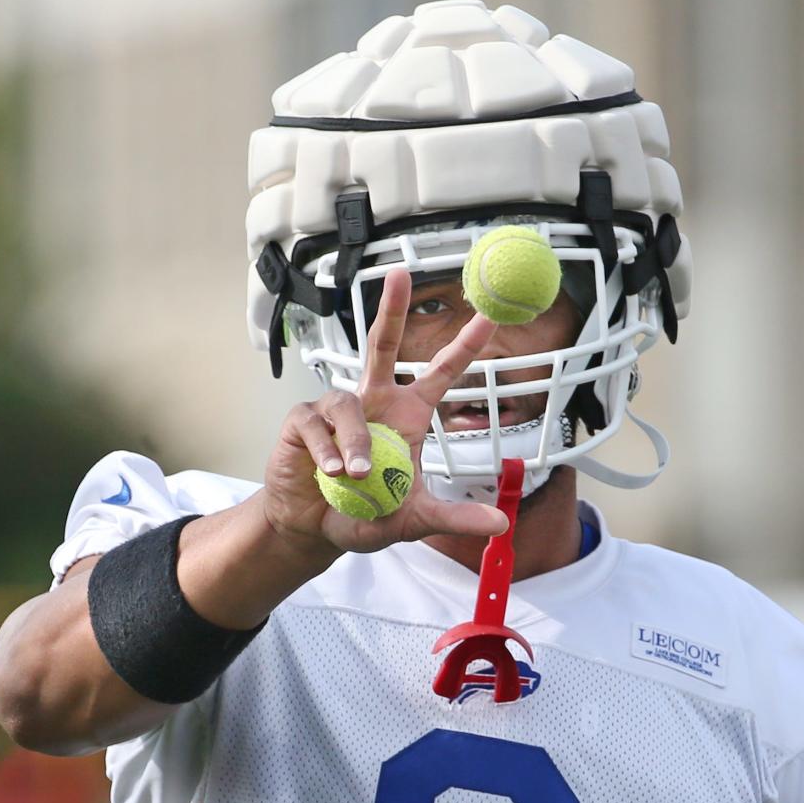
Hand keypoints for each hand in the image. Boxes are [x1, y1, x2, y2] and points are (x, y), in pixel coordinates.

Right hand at [263, 268, 508, 554]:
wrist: (314, 529)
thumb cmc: (363, 514)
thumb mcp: (414, 519)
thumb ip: (454, 518)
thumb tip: (500, 524)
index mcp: (407, 415)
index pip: (441, 373)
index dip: (464, 345)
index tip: (489, 315)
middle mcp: (373, 401)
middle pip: (383, 344)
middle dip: (391, 307)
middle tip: (400, 273)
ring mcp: (335, 408)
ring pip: (349, 405)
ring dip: (356, 444)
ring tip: (356, 478)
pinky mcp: (303, 420)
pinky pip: (319, 426)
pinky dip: (328, 453)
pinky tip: (330, 474)